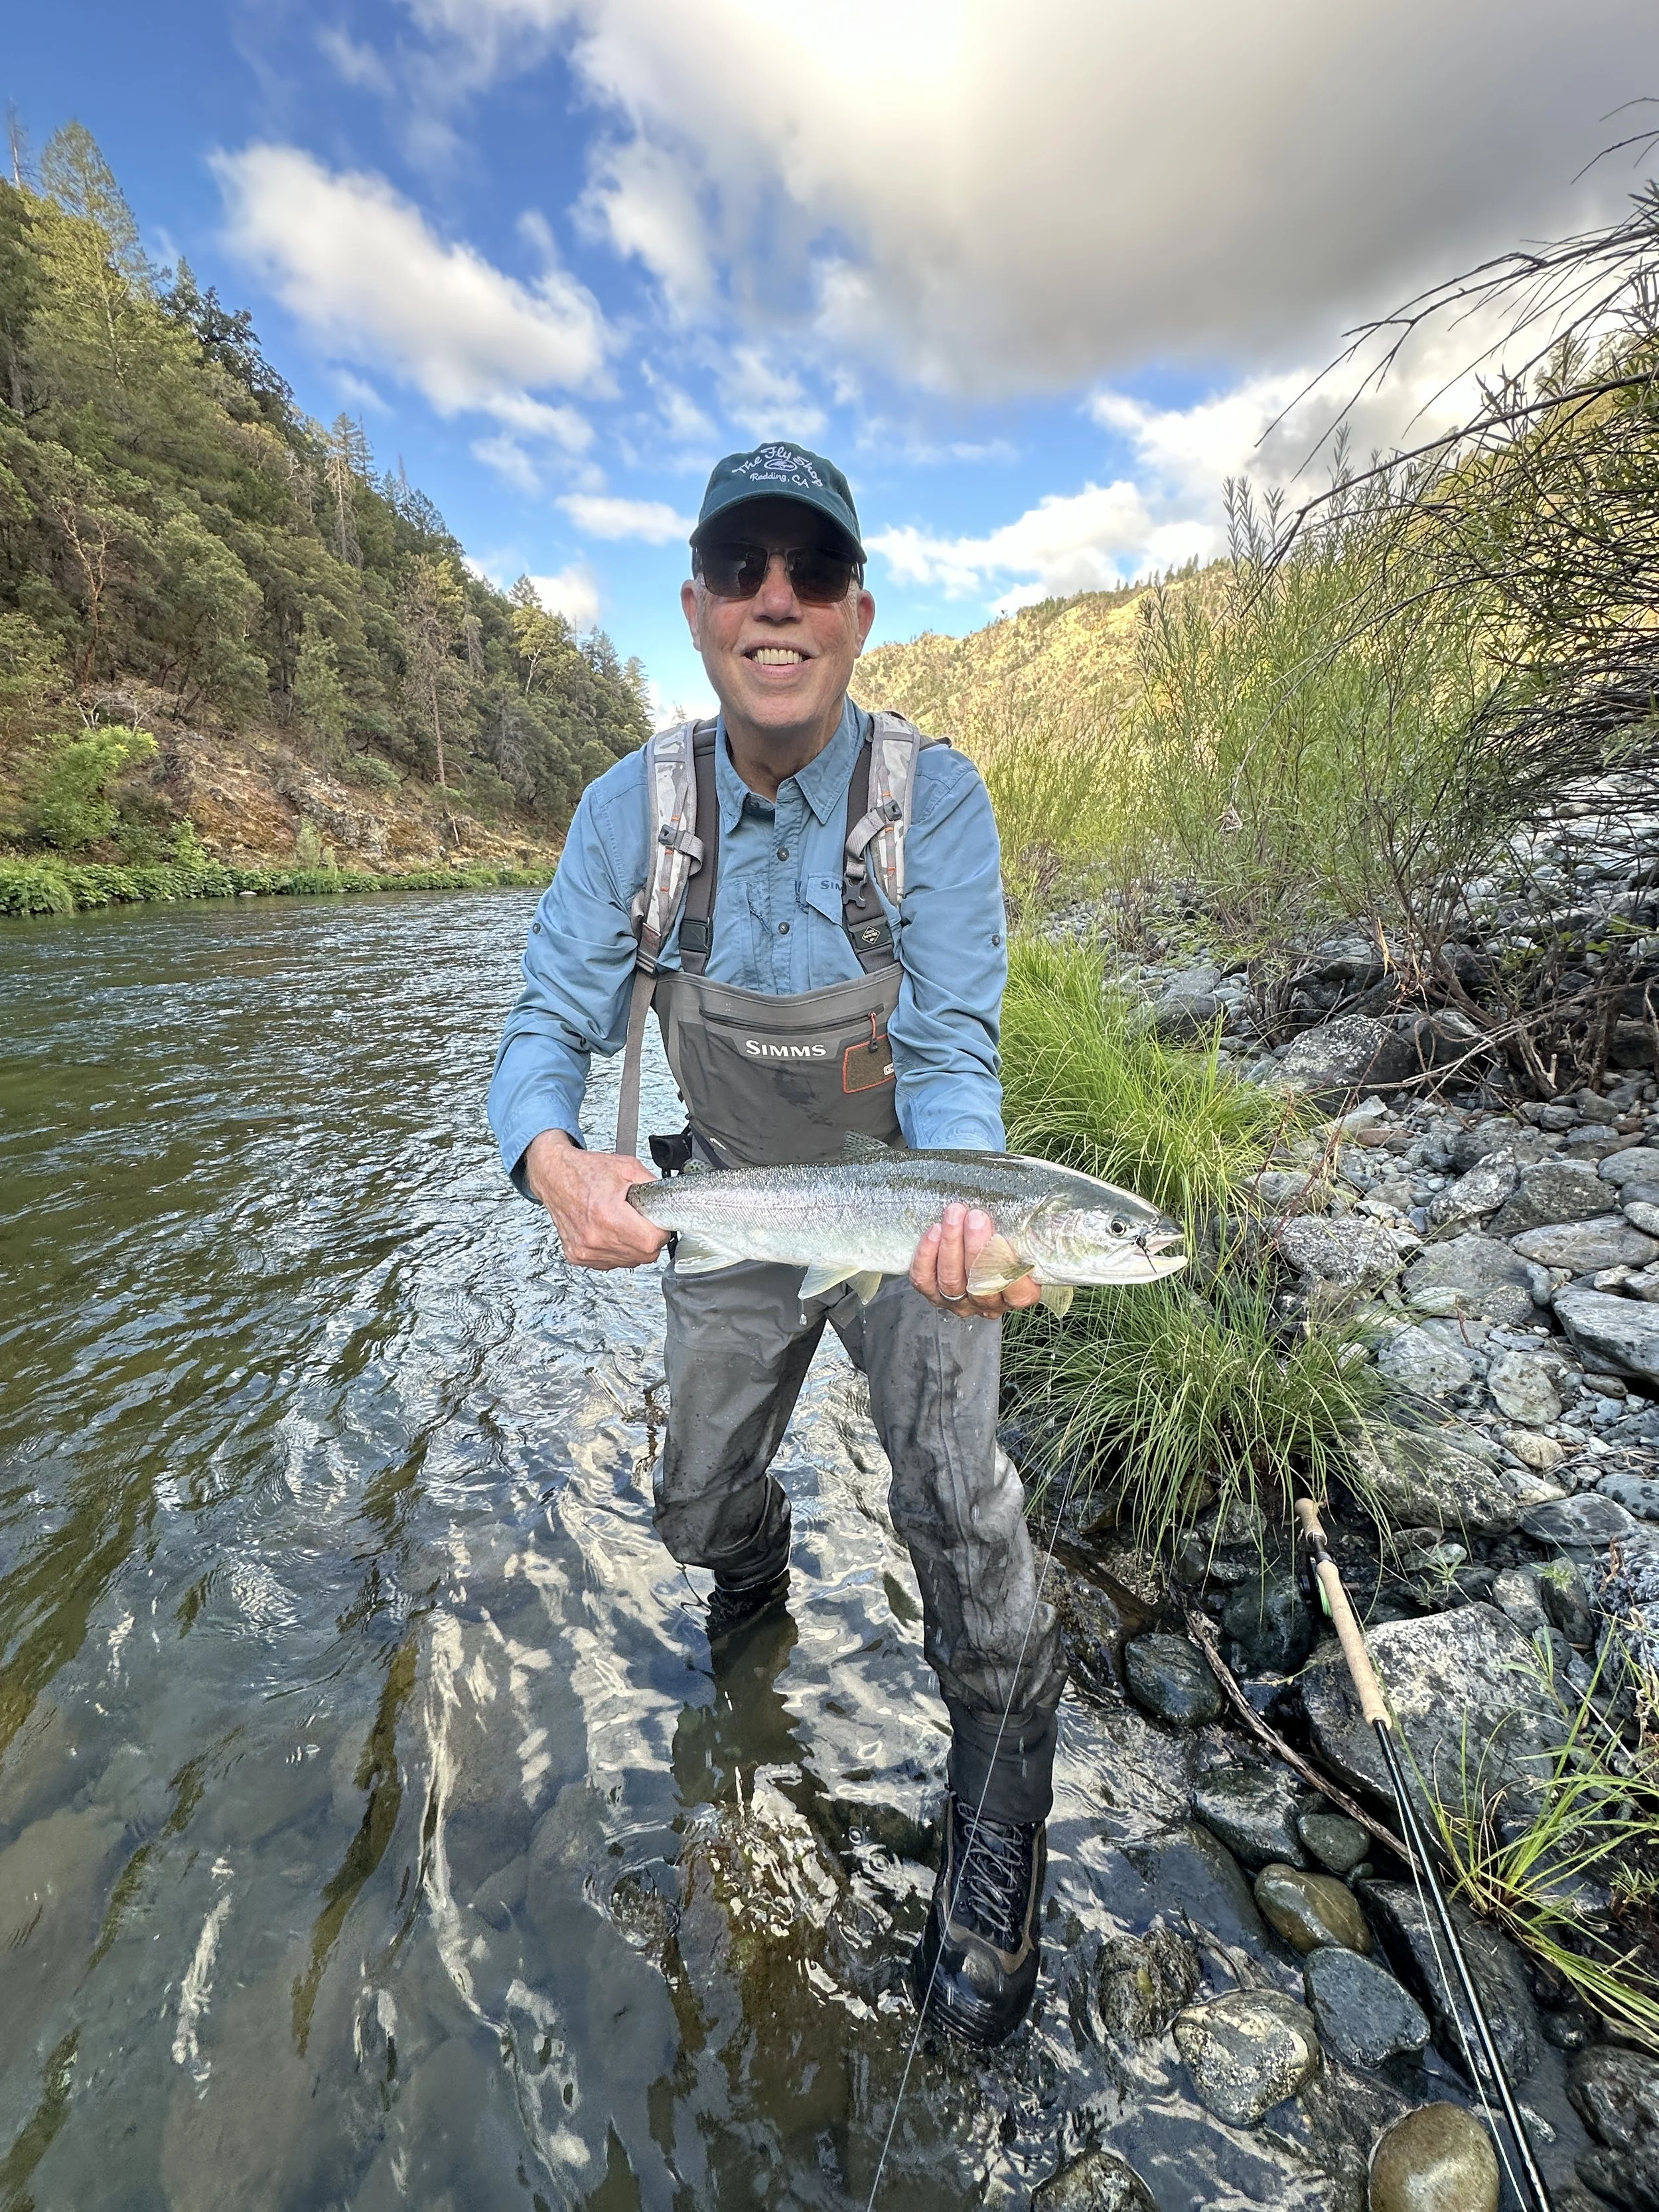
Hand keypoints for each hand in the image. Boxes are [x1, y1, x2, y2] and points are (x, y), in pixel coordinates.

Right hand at [523, 1129, 667, 1270]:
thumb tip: (669, 1203)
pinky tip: (610, 1233)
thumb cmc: (586, 1171)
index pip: (652, 1242)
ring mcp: (585, 1250)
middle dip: (650, 1240)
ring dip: (633, 1247)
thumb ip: (653, 1186)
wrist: (554, 1176)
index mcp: (609, 1215)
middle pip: (644, 1256)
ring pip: (629, 1262)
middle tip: (642, 1222)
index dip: (661, 1232)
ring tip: (623, 1225)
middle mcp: (595, 1237)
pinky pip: (610, 1263)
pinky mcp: (578, 1256)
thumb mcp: (628, 1168)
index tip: (657, 1223)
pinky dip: (616, 1251)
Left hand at [911, 1203, 1041, 1318]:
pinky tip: (934, 1231)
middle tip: (975, 1218)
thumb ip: (1028, 1237)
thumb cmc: (1006, 1243)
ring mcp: (959, 1302)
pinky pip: (925, 1279)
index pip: (1016, 1290)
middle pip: (980, 1284)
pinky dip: (927, 1255)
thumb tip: (1025, 1221)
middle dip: (976, 1249)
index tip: (1002, 1237)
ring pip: (951, 1280)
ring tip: (954, 1215)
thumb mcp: (1026, 1242)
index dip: (1006, 1265)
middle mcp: (989, 1304)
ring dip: (951, 1244)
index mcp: (1018, 1295)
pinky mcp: (934, 1294)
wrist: (978, 1246)